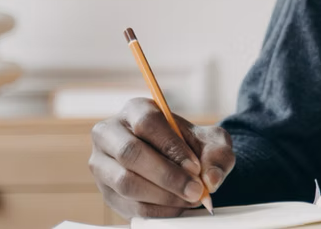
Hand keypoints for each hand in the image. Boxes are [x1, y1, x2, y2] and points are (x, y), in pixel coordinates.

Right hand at [89, 98, 235, 218]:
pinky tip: (177, 207)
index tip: (195, 167)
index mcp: (135, 110)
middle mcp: (110, 134)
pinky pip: (128, 205)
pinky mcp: (106, 192)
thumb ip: (218, 155)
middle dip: (167, 176)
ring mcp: (103, 164)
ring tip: (189, 198)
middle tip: (195, 190)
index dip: (171, 147)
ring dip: (162, 195)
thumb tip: (211, 178)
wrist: (178, 163)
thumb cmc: (190, 146)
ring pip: (125, 182)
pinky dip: (157, 210)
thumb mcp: (211, 141)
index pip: (146, 123)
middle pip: (130, 153)